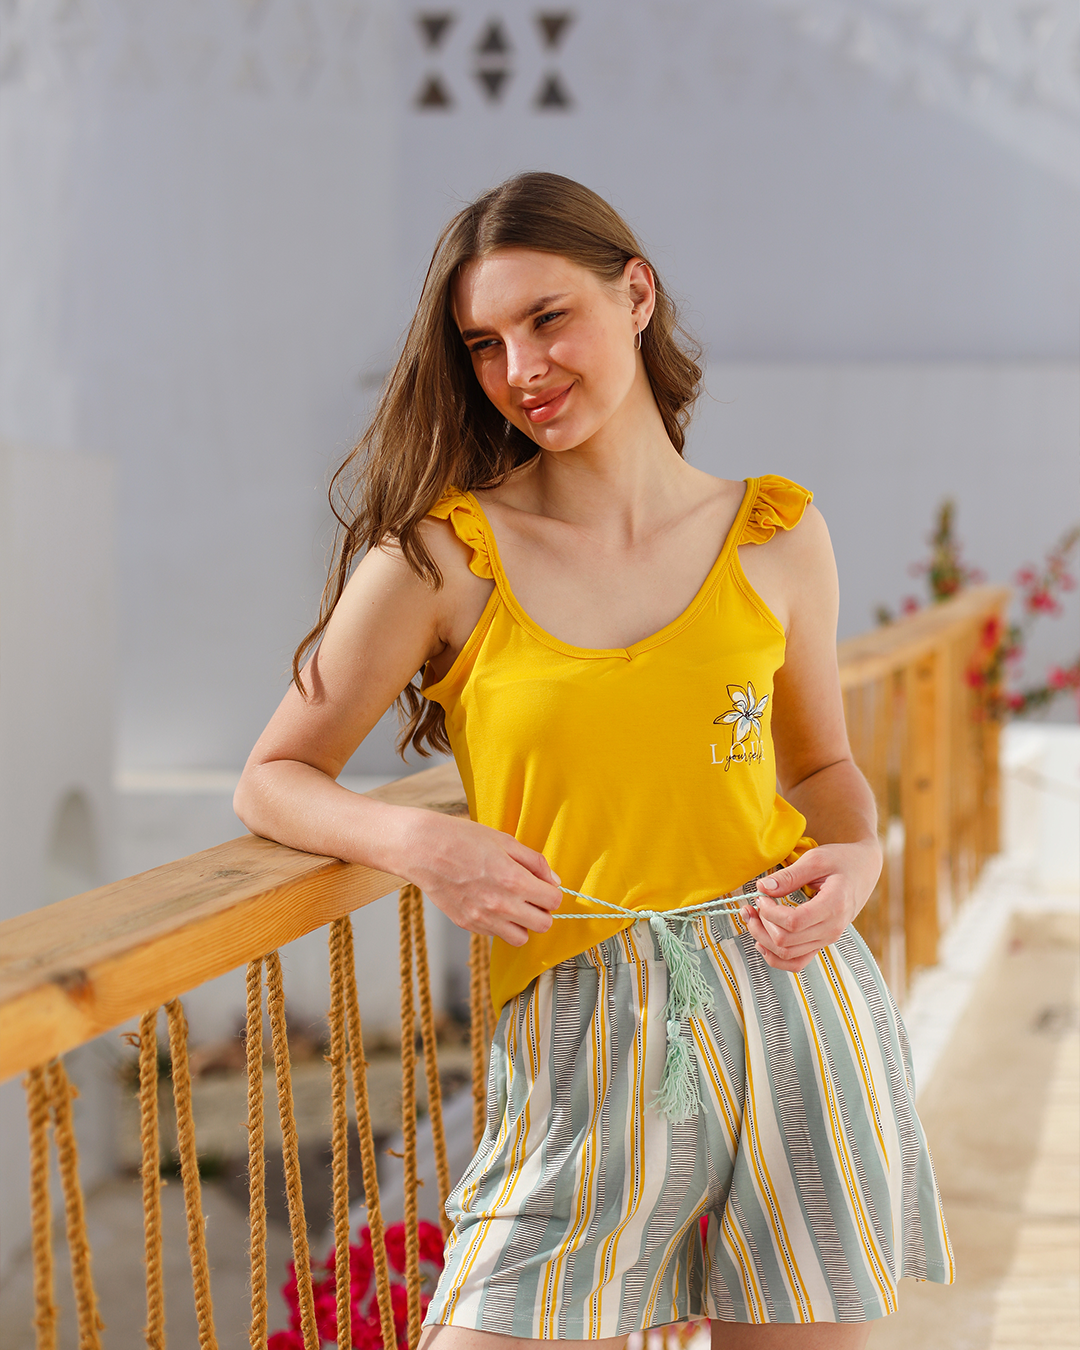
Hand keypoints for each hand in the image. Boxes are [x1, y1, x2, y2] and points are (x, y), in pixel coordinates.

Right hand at [398, 809, 562, 947]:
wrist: (422, 849)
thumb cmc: (462, 839)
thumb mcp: (505, 841)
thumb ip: (534, 862)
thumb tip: (554, 880)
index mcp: (514, 880)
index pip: (554, 901)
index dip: (552, 893)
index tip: (544, 886)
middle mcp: (501, 905)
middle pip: (543, 925)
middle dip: (542, 911)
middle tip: (531, 897)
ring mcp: (483, 919)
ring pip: (520, 938)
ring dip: (522, 923)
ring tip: (512, 904)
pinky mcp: (467, 925)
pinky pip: (495, 935)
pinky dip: (499, 924)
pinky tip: (490, 904)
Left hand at [739, 841, 881, 972]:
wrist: (863, 871)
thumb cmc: (841, 861)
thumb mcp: (816, 859)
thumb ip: (789, 876)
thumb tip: (763, 888)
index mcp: (834, 906)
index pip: (793, 922)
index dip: (770, 912)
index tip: (761, 896)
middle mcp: (832, 929)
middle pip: (786, 942)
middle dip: (760, 925)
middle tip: (752, 905)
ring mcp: (827, 939)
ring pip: (788, 955)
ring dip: (763, 940)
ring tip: (751, 919)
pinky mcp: (821, 942)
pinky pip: (797, 962)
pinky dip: (776, 957)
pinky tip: (762, 941)